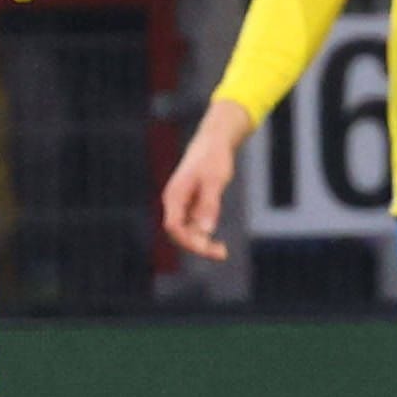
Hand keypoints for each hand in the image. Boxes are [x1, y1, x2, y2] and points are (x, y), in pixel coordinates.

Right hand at [161, 101, 253, 260]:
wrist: (214, 142)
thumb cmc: (213, 158)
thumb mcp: (215, 180)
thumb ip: (209, 205)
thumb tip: (206, 230)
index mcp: (175, 195)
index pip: (173, 226)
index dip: (187, 240)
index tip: (206, 247)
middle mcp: (175, 203)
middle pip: (179, 233)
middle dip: (197, 245)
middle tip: (221, 253)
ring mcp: (182, 206)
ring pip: (187, 233)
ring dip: (202, 244)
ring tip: (222, 252)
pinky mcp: (191, 206)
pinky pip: (194, 228)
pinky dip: (205, 237)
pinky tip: (219, 246)